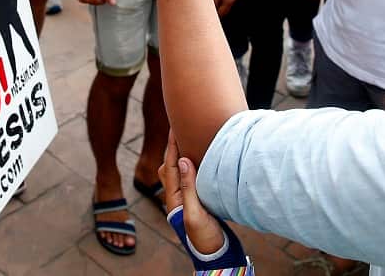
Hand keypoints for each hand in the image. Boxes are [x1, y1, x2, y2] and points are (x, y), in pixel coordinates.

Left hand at [159, 132, 225, 255]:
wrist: (215, 256)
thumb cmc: (204, 238)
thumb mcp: (195, 213)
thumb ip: (188, 188)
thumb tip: (183, 160)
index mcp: (173, 199)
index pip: (170, 166)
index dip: (171, 146)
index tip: (173, 128)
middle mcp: (177, 197)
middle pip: (169, 167)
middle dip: (172, 149)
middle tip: (178, 130)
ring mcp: (186, 200)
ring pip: (178, 173)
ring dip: (180, 157)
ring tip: (186, 141)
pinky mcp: (197, 202)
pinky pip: (189, 179)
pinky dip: (190, 166)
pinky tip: (198, 161)